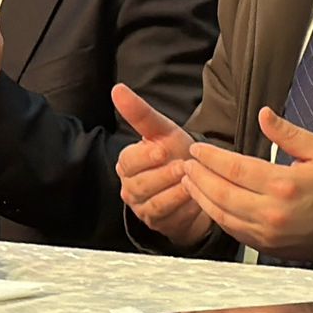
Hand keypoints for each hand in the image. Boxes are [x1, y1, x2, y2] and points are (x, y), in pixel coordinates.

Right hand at [113, 83, 210, 245]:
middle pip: (139, 185)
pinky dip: (182, 207)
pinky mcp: (158, 223)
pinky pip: (167, 218)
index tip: (163, 149)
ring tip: (190, 180)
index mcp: (128, 163)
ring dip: (174, 191)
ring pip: (153, 203)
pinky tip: (194, 196)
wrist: (195, 181)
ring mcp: (143, 208)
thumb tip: (117, 89)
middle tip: (182, 167)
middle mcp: (131, 187)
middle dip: (162, 176)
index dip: (145, 157)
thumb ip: (140, 113)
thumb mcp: (162, 131)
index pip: (128, 162)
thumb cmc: (174, 153)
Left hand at [180, 108, 312, 261]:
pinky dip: (216, 216)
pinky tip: (208, 203)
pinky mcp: (268, 247)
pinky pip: (233, 231)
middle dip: (199, 176)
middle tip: (186, 163)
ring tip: (189, 181)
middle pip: (221, 193)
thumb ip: (287, 133)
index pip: (234, 169)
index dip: (211, 158)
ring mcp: (268, 233)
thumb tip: (264, 114)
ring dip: (201, 197)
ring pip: (222, 215)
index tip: (198, 149)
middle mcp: (272, 212)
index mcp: (283, 184)